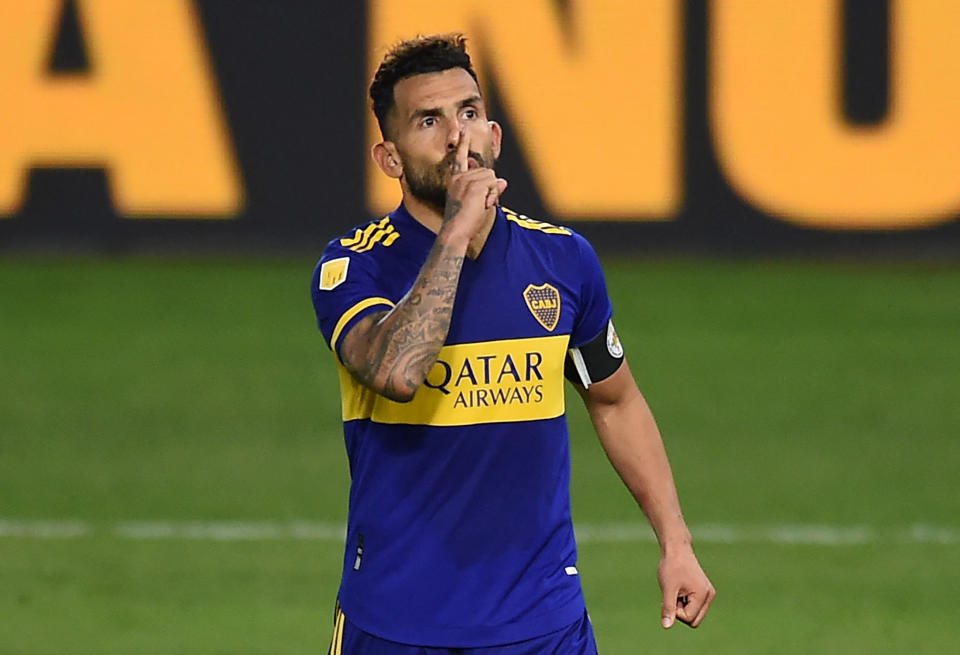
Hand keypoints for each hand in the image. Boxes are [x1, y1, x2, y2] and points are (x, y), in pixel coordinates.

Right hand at [442, 127, 506, 242]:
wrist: (455, 231)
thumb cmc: (463, 222)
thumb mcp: (475, 203)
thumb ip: (488, 190)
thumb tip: (503, 181)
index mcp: (455, 180)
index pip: (460, 158)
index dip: (463, 143)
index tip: (464, 130)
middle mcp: (460, 177)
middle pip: (488, 172)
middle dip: (490, 188)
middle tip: (479, 205)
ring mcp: (467, 180)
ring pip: (492, 178)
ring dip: (491, 193)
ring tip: (479, 206)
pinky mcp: (476, 185)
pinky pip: (495, 185)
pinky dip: (492, 196)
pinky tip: (482, 205)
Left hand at [657, 548, 715, 628]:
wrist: (677, 549)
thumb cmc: (671, 567)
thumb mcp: (668, 588)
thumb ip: (668, 608)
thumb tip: (666, 626)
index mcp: (703, 595)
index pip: (689, 618)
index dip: (676, 611)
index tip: (670, 596)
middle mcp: (709, 596)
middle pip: (694, 620)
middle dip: (680, 611)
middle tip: (673, 595)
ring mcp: (708, 593)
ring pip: (694, 614)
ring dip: (682, 606)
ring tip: (677, 590)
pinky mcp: (704, 591)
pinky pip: (694, 606)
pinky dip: (684, 601)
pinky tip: (680, 589)